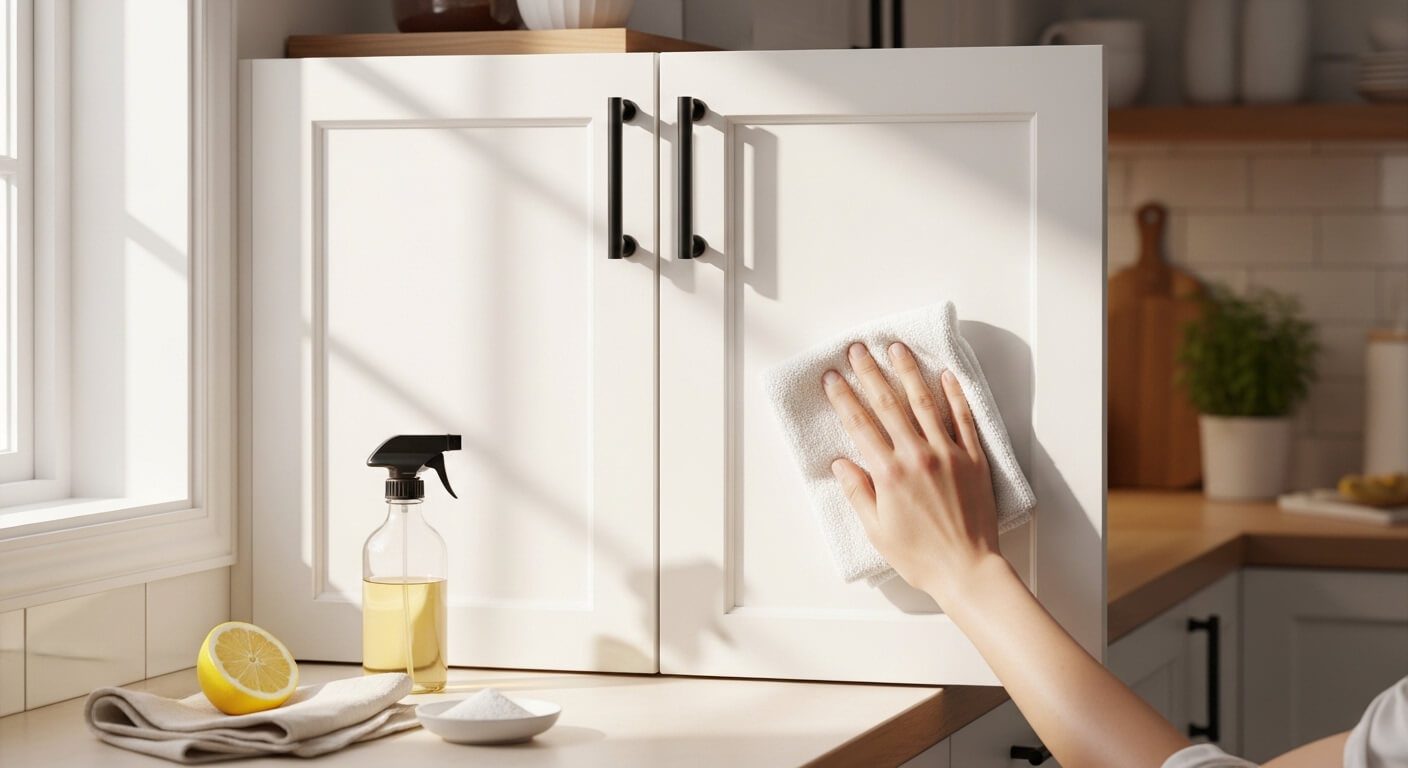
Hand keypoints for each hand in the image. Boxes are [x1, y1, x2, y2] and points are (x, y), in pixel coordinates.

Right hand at [823, 341, 1007, 602]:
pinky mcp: (973, 459)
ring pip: (925, 403)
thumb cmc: (919, 556)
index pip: (861, 425)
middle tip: (858, 349)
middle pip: (889, 405)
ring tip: (896, 348)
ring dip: (908, 372)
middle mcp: (917, 456)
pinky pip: (964, 419)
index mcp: (889, 474)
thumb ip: (858, 492)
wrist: (967, 570)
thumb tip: (841, 464)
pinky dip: (955, 395)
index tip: (832, 377)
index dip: (843, 398)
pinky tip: (946, 374)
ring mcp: (948, 454)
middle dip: (870, 374)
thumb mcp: (876, 530)